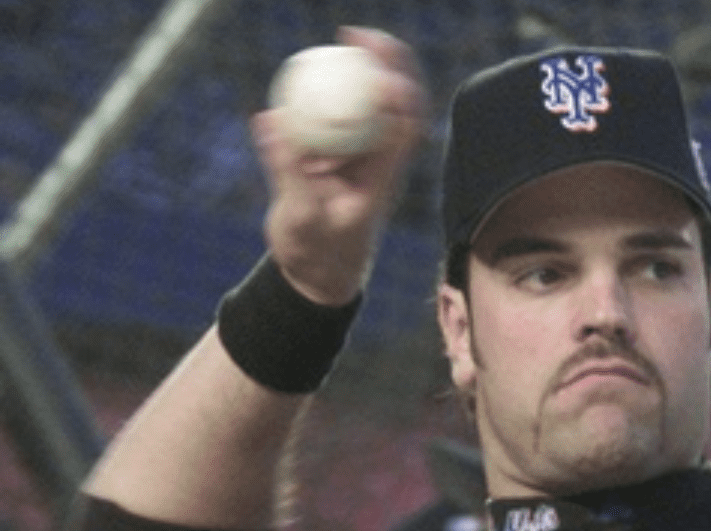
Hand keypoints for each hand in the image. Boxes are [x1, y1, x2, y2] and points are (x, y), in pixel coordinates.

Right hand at [253, 26, 426, 306]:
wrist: (318, 276)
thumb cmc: (315, 254)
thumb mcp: (300, 217)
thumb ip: (287, 171)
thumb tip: (271, 121)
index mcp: (381, 180)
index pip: (401, 126)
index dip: (397, 90)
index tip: (375, 61)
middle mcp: (379, 166)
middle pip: (395, 107)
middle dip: (388, 66)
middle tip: (359, 34)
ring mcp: (363, 162)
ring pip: (371, 109)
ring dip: (364, 74)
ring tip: (345, 38)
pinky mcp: (342, 161)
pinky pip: (339, 120)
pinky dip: (330, 95)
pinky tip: (313, 70)